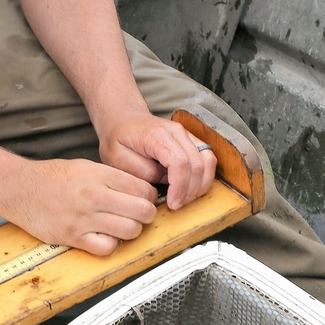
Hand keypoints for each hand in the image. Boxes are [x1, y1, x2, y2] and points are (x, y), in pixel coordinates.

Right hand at [8, 158, 158, 257]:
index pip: (143, 190)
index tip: (144, 201)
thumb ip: (111, 178)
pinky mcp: (72, 236)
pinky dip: (110, 245)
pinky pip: (106, 248)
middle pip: (142, 211)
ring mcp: (83, 218)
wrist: (19, 188)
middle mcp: (93, 195)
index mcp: (98, 175)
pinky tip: (104, 237)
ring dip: (131, 231)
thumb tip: (138, 191)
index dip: (149, 197)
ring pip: (130, 231)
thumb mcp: (84, 166)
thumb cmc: (51, 177)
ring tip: (122, 226)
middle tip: (138, 215)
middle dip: (146, 215)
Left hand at [98, 113, 216, 211]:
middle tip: (178, 204)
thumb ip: (140, 170)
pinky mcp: (191, 140)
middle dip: (191, 190)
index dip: (180, 186)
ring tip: (185, 198)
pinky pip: (208, 158)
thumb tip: (163, 180)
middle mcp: (176, 132)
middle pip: (197, 163)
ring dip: (201, 184)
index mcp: (156, 135)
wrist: (123, 120)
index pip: (179, 162)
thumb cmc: (118, 138)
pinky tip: (191, 188)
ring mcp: (186, 134)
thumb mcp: (117, 157)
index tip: (173, 203)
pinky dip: (204, 176)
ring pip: (208, 160)